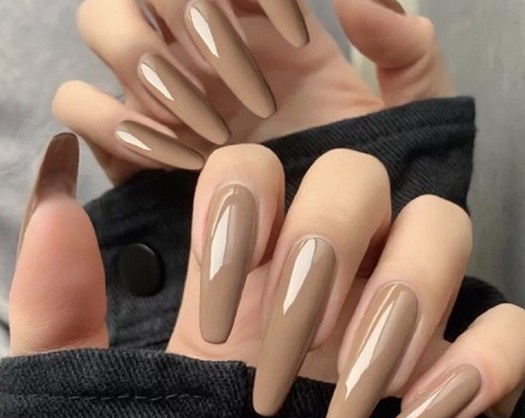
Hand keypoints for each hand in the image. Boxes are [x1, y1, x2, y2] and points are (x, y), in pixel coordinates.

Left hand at [11, 133, 524, 417]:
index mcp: (244, 273)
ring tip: (349, 405)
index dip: (242, 205)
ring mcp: (403, 320)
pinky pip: (510, 330)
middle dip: (324, 255)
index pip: (255, 166)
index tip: (219, 303)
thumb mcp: (89, 401)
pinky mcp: (467, 375)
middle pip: (357, 178)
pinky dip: (477, 368)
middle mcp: (328, 278)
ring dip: (400, 304)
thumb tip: (53, 207)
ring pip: (442, 228)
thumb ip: (56, 307)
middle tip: (280, 364)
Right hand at [52, 0, 451, 182]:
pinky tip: (177, 158)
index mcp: (265, 24)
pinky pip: (79, 108)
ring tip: (211, 129)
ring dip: (149, 67)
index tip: (299, 40)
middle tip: (249, 88)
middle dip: (192, 18)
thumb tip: (359, 0)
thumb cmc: (366, 179)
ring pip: (102, 29)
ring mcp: (162, 95)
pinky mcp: (131, 146)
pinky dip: (114, 122)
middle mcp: (204, 51)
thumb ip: (406, 49)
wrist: (324, 247)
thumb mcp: (406, 113)